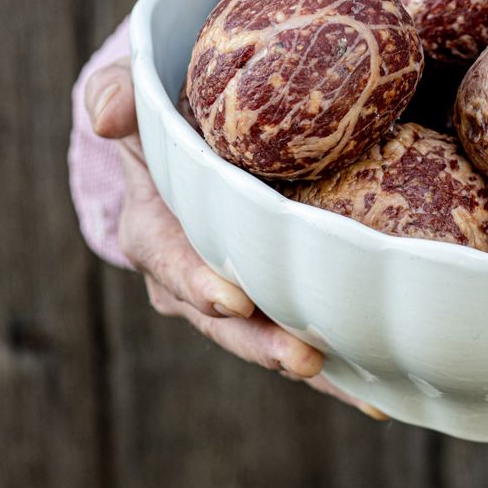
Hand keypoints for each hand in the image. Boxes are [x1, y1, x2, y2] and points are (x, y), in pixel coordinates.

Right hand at [85, 59, 386, 419]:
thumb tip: (104, 112)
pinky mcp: (278, 303)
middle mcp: (193, 277)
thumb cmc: (176, 116)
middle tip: (303, 358)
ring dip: (309, 362)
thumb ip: (122, 95)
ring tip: (358, 385)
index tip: (232, 299)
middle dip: (262, 342)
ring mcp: (238, 297)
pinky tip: (383, 392)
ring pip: (269, 338)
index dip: (197, 281)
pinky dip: (342, 367)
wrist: (206, 138)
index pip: (169, 259)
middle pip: (225, 320)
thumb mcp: (143, 100)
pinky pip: (307, 336)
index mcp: (156, 229)